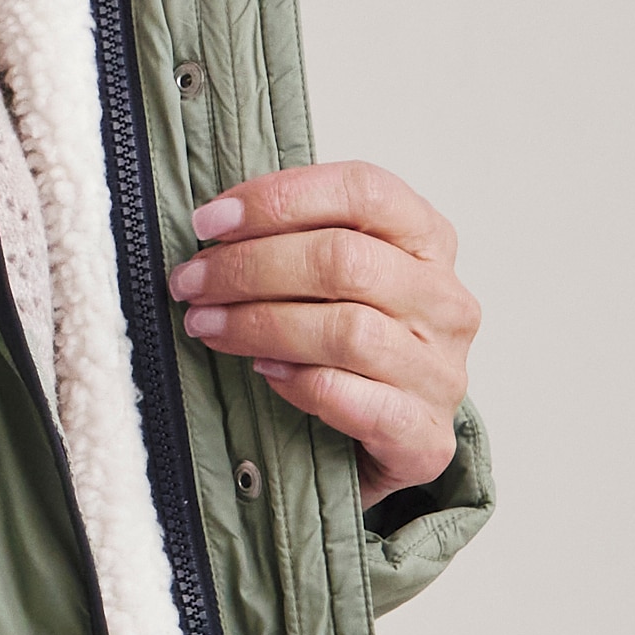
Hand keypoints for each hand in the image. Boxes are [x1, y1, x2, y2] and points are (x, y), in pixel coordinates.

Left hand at [168, 159, 479, 511]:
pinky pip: (349, 396)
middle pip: (344, 260)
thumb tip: (214, 227)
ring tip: (206, 325)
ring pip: (345, 329)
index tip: (209, 220)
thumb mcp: (335, 281)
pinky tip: (263, 372)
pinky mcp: (424, 434)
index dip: (278, 199)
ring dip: (257, 324)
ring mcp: (440, 369)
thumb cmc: (352, 348)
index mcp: (427, 242)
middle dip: (248, 267)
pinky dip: (296, 382)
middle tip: (190, 282)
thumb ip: (295, 243)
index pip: (363, 191)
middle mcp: (444, 300)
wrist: (393, 443)